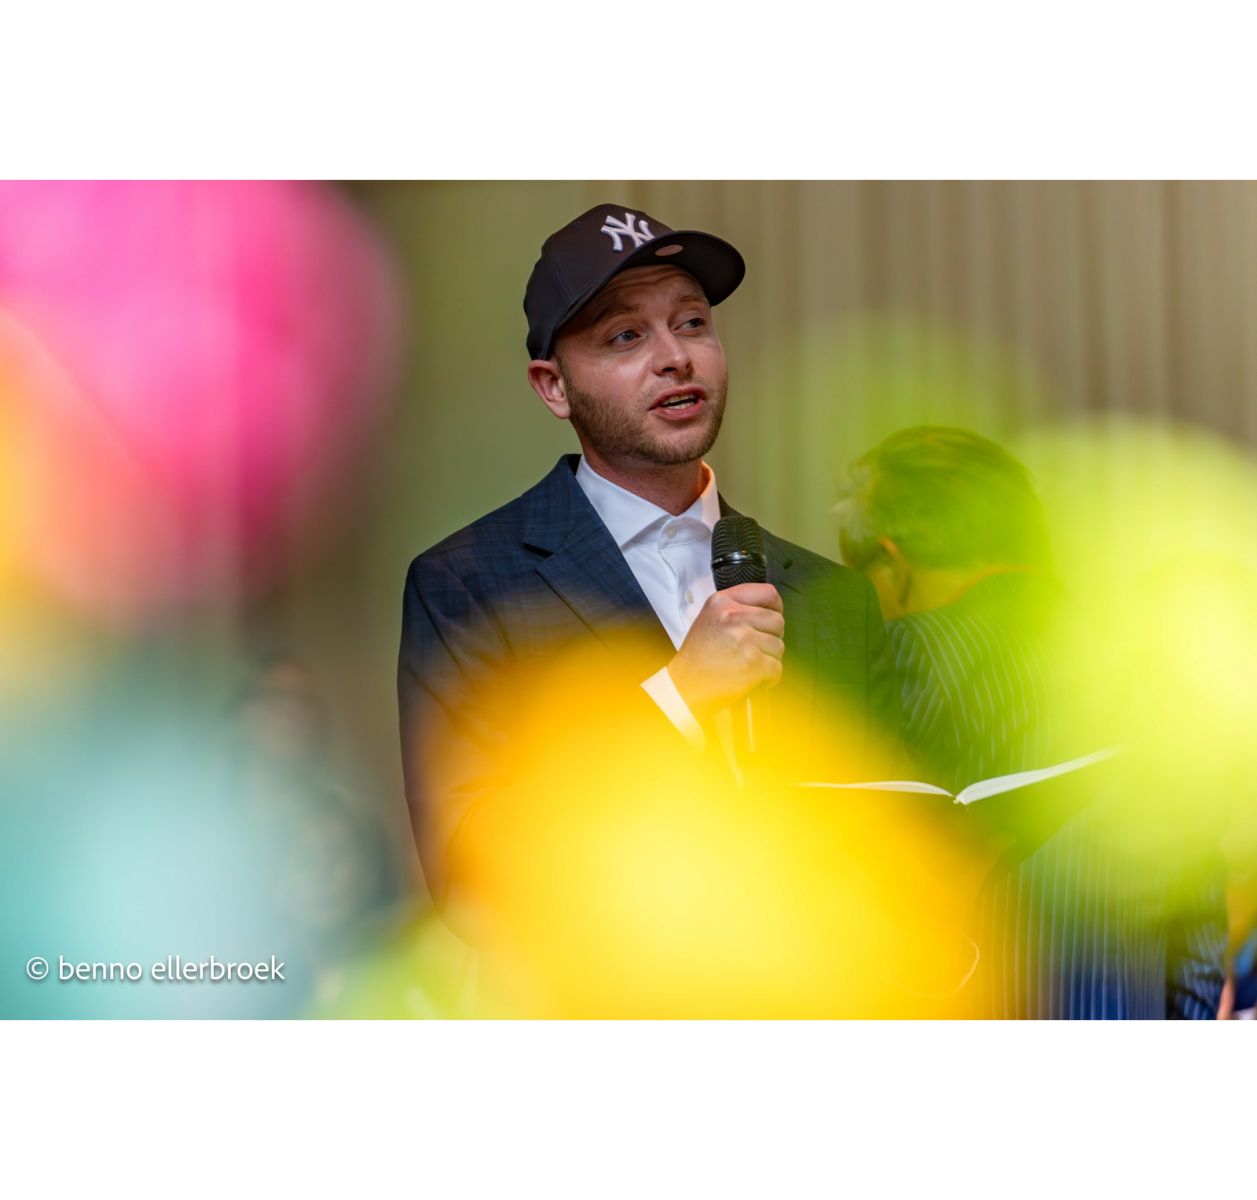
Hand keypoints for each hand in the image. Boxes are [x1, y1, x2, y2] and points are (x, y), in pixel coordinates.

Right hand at [667, 583, 784, 723]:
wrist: (685, 685)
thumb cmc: (698, 657)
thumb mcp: (709, 618)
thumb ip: (736, 608)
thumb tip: (769, 610)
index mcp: (722, 602)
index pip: (768, 593)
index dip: (775, 608)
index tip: (773, 618)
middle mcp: (732, 617)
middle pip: (777, 621)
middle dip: (772, 637)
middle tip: (757, 648)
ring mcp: (743, 638)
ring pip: (779, 646)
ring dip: (770, 659)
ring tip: (751, 664)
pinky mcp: (752, 661)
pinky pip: (777, 667)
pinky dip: (770, 677)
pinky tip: (755, 677)